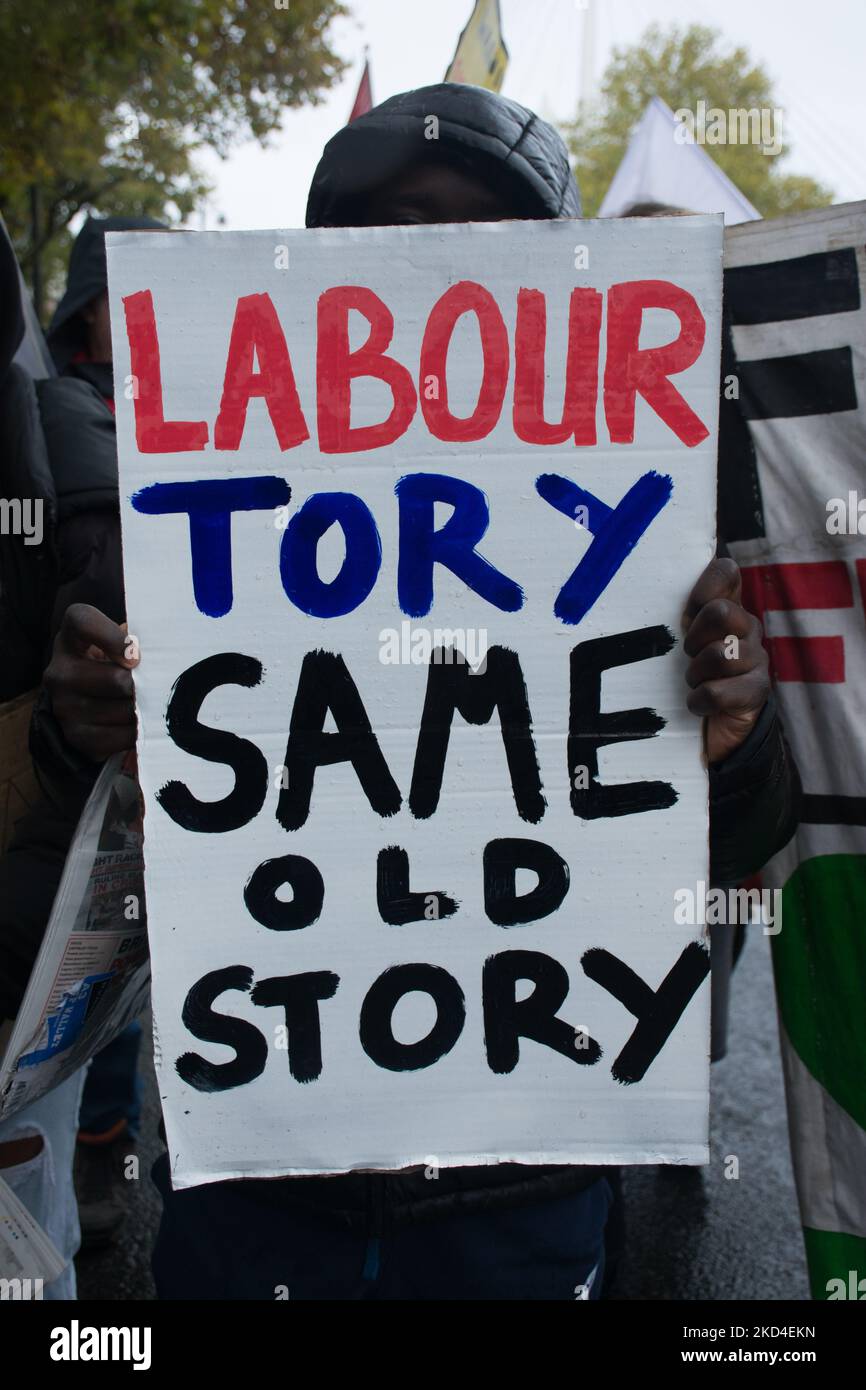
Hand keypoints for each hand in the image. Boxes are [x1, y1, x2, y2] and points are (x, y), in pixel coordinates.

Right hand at [43, 603, 139, 762]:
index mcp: (70, 637)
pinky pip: (121, 737)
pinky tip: (140, 724)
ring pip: (124, 711)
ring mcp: (64, 706)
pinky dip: (138, 732)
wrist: (84, 705)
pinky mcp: (76, 736)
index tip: (136, 655)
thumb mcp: (119, 644)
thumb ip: (137, 639)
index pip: (82, 621)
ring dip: (143, 710)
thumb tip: (165, 650)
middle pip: (116, 679)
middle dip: (142, 685)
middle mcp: (59, 672)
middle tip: (155, 686)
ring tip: (148, 704)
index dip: (112, 636)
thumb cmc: (113, 664)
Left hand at [683, 557, 768, 763]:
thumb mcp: (677, 641)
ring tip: (694, 682)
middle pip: (720, 612)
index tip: (688, 612)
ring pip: (720, 654)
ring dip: (695, 675)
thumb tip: (651, 580)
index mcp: (728, 606)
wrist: (711, 731)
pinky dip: (700, 702)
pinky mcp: (758, 691)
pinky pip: (719, 692)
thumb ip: (675, 614)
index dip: (704, 587)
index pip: (726, 571)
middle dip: (694, 638)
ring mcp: (757, 658)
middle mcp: (747, 627)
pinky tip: (699, 705)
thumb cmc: (685, 677)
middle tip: (688, 656)